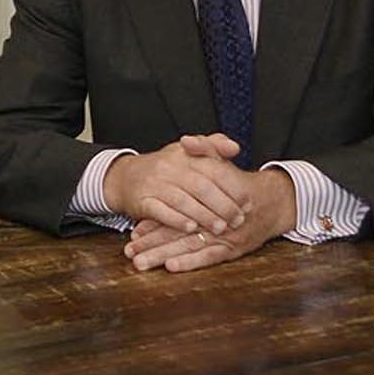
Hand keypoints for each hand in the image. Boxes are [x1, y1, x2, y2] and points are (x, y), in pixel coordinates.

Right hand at [105, 135, 260, 238]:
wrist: (126, 177)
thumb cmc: (166, 167)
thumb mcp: (188, 151)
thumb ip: (214, 146)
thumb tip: (235, 148)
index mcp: (184, 154)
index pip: (213, 169)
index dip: (232, 187)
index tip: (247, 202)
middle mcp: (169, 167)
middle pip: (201, 186)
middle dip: (222, 205)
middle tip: (237, 220)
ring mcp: (154, 184)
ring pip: (182, 200)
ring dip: (204, 216)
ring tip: (220, 228)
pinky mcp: (142, 200)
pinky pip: (160, 211)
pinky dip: (176, 220)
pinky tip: (191, 228)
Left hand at [120, 158, 296, 270]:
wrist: (271, 202)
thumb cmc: (240, 183)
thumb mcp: (223, 161)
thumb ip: (205, 149)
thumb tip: (186, 141)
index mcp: (210, 195)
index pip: (177, 209)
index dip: (154, 221)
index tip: (132, 230)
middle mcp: (216, 217)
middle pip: (179, 232)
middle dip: (153, 244)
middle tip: (130, 253)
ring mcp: (225, 235)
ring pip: (190, 247)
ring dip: (165, 255)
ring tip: (141, 264)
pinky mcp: (232, 249)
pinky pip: (209, 256)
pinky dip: (191, 262)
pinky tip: (171, 267)